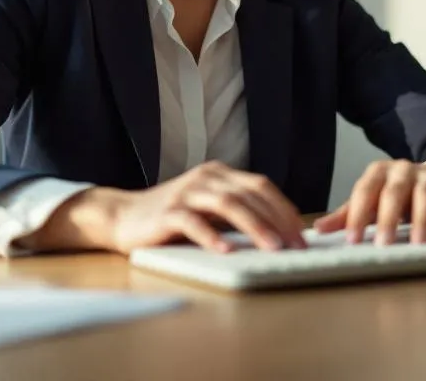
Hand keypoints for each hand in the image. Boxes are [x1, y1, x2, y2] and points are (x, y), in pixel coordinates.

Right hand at [26, 161, 306, 254]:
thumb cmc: (170, 218)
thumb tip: (279, 234)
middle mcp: (206, 178)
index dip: (285, 209)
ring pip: (228, 204)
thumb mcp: (208, 209)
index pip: (262, 186)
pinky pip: (194, 222)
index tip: (303, 234)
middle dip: (279, 221)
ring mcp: (186, 192)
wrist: (122, 216)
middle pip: (251, 194)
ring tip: (273, 248)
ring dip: (255, 226)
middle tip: (297, 246)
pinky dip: (212, 236)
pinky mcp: (167, 212)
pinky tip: (226, 251)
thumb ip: (236, 214)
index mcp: (220, 174)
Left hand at [313, 156, 425, 244]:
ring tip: (419, 244)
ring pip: (424, 194)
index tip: (353, 241)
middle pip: (393, 192)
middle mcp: (403, 170)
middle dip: (388, 219)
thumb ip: (348, 215)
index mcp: (379, 173)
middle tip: (384, 245)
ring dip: (421, 219)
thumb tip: (318, 230)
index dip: (357, 216)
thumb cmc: (400, 194)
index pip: (364, 192)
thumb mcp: (373, 201)